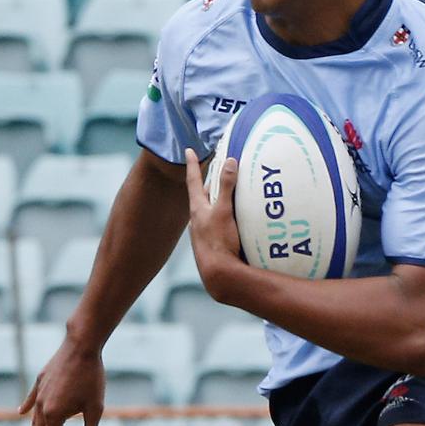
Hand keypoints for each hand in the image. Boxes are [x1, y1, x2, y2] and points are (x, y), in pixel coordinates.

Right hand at [19, 337, 104, 425]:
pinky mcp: (41, 380)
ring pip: (35, 420)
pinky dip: (27, 407)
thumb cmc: (92, 377)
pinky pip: (32, 399)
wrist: (82, 345)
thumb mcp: (95, 408)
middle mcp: (41, 406)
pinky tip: (21, 413)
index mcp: (53, 415)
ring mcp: (39, 392)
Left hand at [185, 149, 241, 297]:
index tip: (187, 150)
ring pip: (212, 209)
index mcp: (197, 208)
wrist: (219, 275)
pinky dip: (227, 214)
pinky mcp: (214, 242)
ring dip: (220, 199)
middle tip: (220, 169)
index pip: (194, 180)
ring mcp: (205, 231)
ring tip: (233, 192)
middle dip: (211, 182)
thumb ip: (227, 187)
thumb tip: (229, 161)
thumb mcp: (224, 211)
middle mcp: (198, 218)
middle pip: (204, 194)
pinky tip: (237, 218)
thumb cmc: (219, 242)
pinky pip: (220, 222)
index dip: (192, 164)